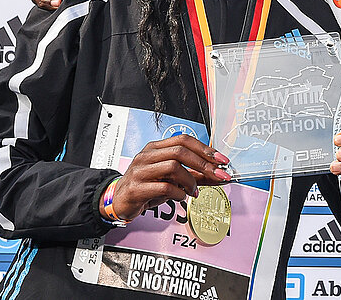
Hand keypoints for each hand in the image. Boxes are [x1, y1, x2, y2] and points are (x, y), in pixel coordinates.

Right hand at [104, 135, 230, 221]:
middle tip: (218, 175)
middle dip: (203, 163)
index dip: (205, 148)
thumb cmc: (146, 186)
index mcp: (156, 148)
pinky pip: (164, 187)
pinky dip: (178, 193)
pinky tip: (181, 197)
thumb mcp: (171, 178)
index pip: (184, 140)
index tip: (221, 160)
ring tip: (193, 191)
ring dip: (189, 180)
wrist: (119, 201)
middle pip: (180, 151)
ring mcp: (140, 171)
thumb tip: (217, 175)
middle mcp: (147, 155)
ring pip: (172, 167)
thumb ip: (193, 175)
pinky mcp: (136, 188)